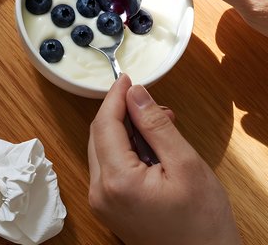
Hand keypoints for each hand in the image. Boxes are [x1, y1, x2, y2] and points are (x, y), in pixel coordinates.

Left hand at [88, 75, 240, 244]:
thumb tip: (135, 93)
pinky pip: (110, 167)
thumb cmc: (202, 224)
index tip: (127, 78)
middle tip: (154, 106)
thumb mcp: (185, 165)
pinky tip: (152, 148)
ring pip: (104, 149)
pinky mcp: (110, 208)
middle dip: (124, 113)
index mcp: (116, 181)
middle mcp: (100, 192)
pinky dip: (126, 151)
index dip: (115, 96)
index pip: (105, 123)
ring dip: (127, 132)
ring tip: (160, 127)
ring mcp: (102, 203)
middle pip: (100, 135)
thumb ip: (155, 126)